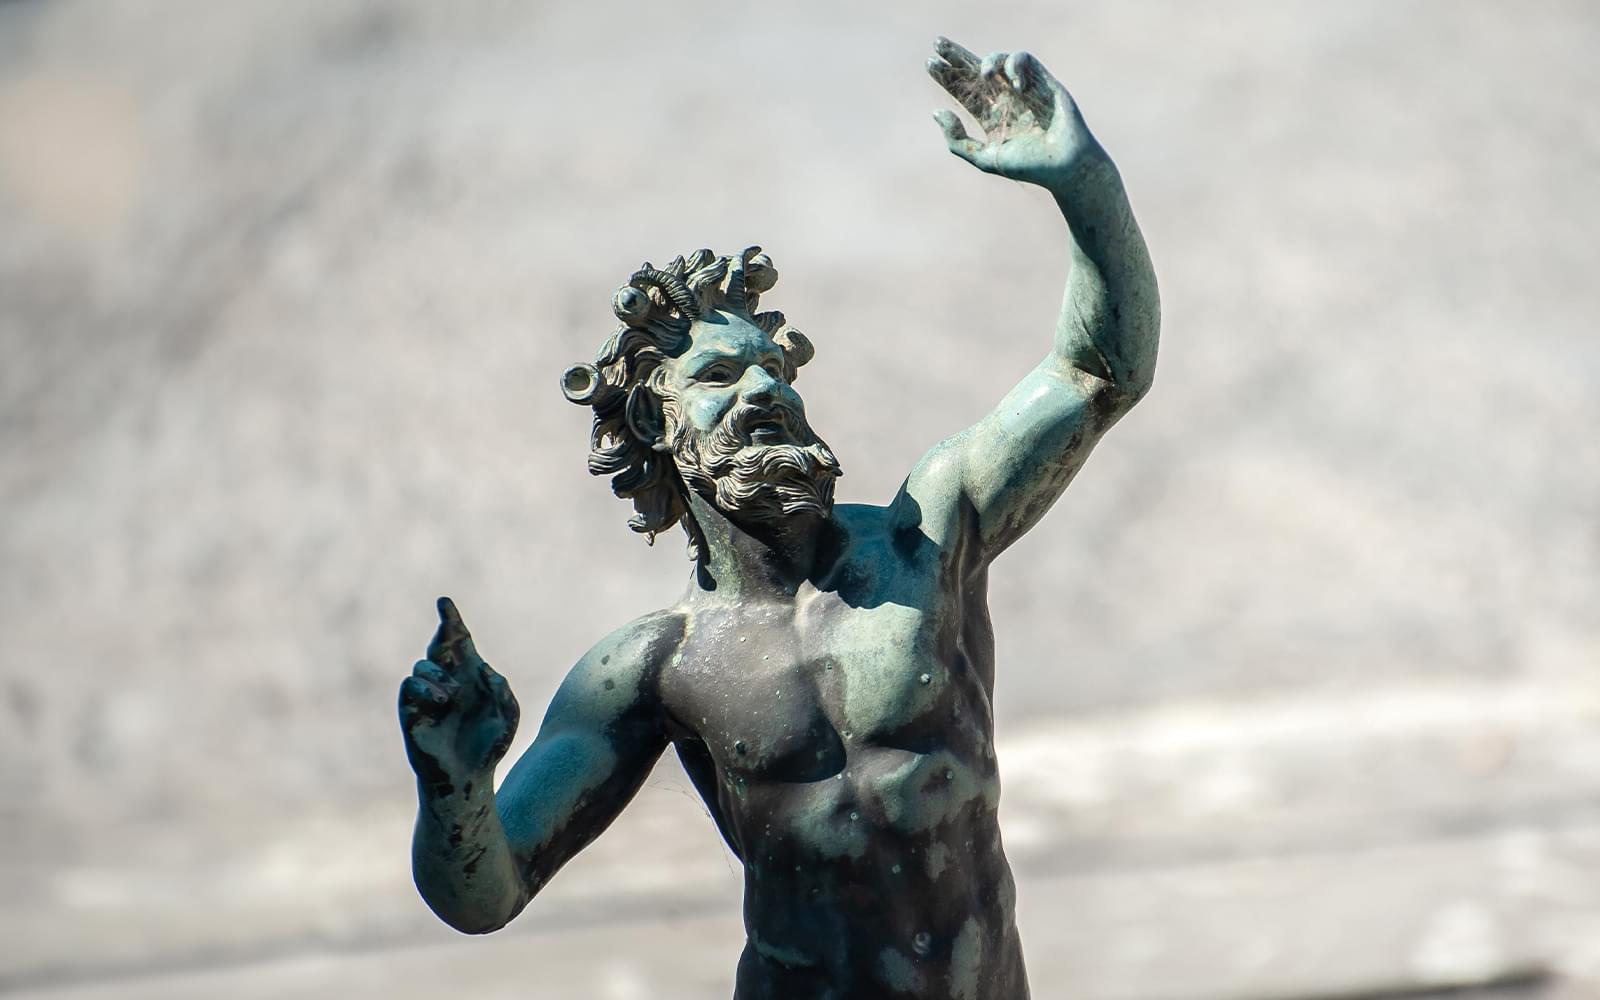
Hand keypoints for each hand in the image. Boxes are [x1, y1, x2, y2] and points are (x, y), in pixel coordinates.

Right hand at [399, 597, 520, 794]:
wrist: (469, 777)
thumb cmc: (490, 745)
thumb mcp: (507, 716)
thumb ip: (502, 690)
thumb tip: (483, 668)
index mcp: (470, 674)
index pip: (458, 640)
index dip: (450, 620)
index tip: (444, 602)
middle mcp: (447, 679)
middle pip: (438, 644)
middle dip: (442, 631)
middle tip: (449, 630)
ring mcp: (427, 695)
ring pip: (423, 664)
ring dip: (439, 675)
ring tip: (453, 696)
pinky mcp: (411, 711)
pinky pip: (408, 685)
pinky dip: (424, 688)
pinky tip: (442, 701)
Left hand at [927, 38, 1099, 185]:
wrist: (1065, 165)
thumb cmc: (1029, 167)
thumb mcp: (984, 158)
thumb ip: (957, 140)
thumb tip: (936, 112)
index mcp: (991, 118)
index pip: (964, 91)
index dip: (947, 77)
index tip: (929, 63)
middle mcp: (1006, 100)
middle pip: (976, 72)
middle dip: (957, 56)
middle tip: (938, 43)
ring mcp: (1024, 89)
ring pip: (999, 61)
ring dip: (989, 61)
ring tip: (984, 74)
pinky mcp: (1043, 81)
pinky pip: (1025, 60)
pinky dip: (1016, 66)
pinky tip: (1015, 84)